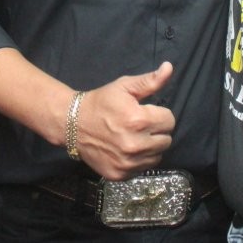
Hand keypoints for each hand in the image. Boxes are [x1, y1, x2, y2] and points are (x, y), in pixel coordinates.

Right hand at [72, 62, 175, 180]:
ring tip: (134, 137)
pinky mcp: (120, 174)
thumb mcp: (124, 87)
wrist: (73, 124)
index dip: (159, 114)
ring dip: (150, 147)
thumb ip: (150, 81)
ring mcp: (127, 163)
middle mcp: (135, 145)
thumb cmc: (101, 103)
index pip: (170, 121)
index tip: (146, 113)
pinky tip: (126, 149)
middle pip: (166, 140)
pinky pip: (142, 168)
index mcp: (138, 120)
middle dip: (156, 131)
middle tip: (140, 126)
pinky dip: (138, 160)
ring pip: (157, 156)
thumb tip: (169, 67)